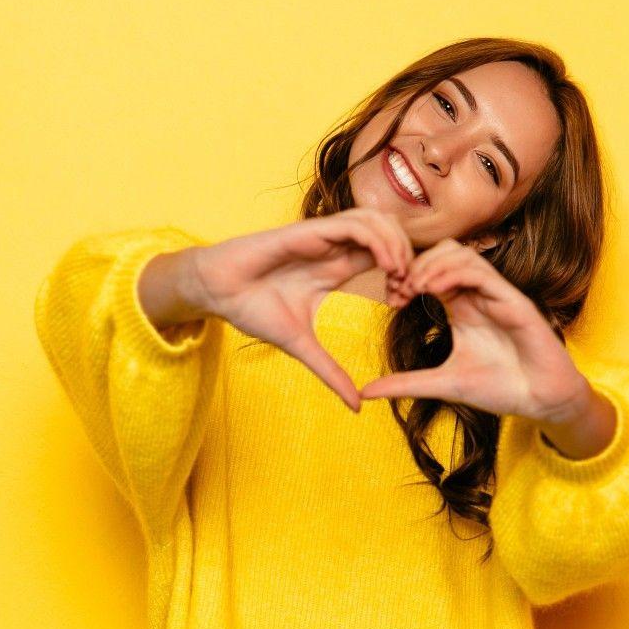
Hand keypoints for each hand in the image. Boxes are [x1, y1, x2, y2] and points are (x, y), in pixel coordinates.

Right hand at [185, 209, 412, 410]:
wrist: (217, 292)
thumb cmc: (253, 309)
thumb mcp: (302, 346)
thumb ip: (332, 372)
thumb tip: (357, 408)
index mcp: (336, 267)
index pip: (384, 256)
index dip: (403, 274)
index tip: (404, 302)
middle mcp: (334, 247)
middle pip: (389, 232)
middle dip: (408, 256)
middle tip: (410, 288)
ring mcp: (324, 236)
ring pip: (377, 220)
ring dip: (397, 244)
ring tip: (400, 275)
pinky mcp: (309, 230)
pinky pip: (355, 224)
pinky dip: (378, 239)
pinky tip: (385, 264)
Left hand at [360, 238, 592, 423]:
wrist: (540, 400)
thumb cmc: (499, 389)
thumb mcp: (442, 385)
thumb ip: (405, 384)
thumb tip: (366, 392)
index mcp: (461, 306)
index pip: (430, 272)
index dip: (406, 277)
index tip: (390, 298)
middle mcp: (477, 294)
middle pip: (442, 252)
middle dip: (415, 264)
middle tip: (397, 288)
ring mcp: (496, 294)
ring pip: (461, 254)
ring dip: (432, 264)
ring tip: (413, 286)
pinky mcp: (513, 300)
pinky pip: (480, 271)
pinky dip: (453, 273)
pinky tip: (433, 289)